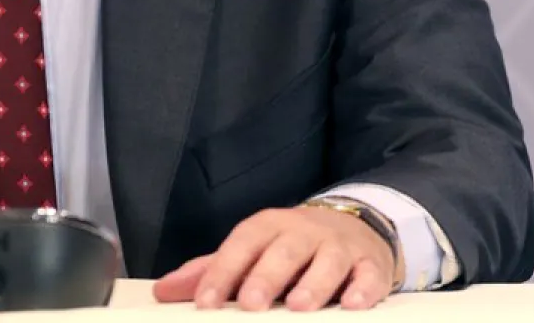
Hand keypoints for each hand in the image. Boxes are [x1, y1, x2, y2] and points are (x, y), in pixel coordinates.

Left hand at [152, 205, 398, 311]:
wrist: (352, 226)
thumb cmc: (290, 246)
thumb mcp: (251, 251)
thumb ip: (212, 271)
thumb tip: (163, 291)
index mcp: (267, 227)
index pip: (241, 246)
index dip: (222, 273)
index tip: (205, 303)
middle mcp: (302, 232)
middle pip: (283, 251)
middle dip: (266, 276)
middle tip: (251, 303)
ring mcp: (338, 246)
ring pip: (326, 261)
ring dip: (313, 283)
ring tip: (298, 306)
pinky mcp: (370, 264)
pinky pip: (368, 275)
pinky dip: (362, 289)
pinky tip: (352, 304)